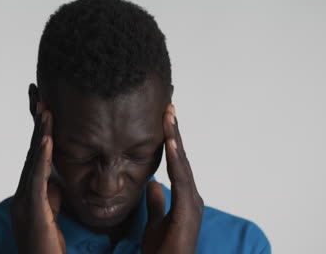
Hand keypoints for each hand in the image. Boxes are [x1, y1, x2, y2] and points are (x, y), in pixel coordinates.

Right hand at [9, 102, 65, 253]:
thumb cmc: (48, 245)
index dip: (39, 130)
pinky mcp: (31, 210)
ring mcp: (24, 201)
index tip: (43, 105)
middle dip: (36, 122)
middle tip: (38, 93)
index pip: (36, 154)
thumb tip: (53, 178)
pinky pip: (37, 179)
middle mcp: (23, 192)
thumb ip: (50, 194)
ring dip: (40, 132)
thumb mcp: (51, 213)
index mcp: (30, 192)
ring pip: (33, 160)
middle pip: (32, 150)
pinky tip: (46, 138)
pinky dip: (41, 156)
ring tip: (45, 109)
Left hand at [142, 104, 203, 253]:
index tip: (164, 120)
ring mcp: (192, 203)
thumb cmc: (163, 251)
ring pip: (183, 164)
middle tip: (168, 108)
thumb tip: (154, 184)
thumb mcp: (154, 222)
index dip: (170, 142)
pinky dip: (177, 160)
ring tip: (169, 117)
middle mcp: (191, 197)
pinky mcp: (187, 211)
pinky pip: (181, 180)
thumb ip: (156, 203)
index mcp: (184, 198)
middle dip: (174, 133)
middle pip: (181, 159)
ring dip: (175, 140)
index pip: (176, 163)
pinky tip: (171, 143)